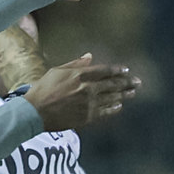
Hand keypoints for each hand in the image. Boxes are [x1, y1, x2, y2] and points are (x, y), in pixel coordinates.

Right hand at [24, 56, 140, 131]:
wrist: (34, 112)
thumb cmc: (43, 89)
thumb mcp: (57, 71)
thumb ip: (75, 64)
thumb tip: (89, 56)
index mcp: (81, 74)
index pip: (105, 71)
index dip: (118, 71)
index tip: (126, 71)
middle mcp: (88, 88)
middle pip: (113, 84)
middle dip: (127, 83)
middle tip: (138, 82)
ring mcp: (88, 103)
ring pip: (111, 98)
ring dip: (124, 95)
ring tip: (132, 93)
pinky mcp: (86, 117)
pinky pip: (104, 112)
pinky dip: (113, 108)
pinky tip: (119, 106)